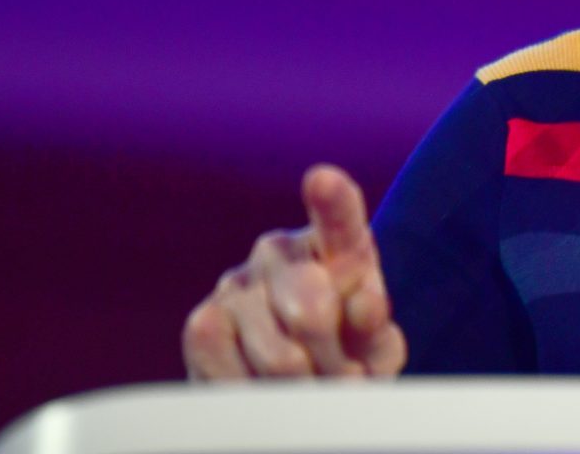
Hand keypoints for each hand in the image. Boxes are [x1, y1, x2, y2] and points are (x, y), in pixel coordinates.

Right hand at [182, 164, 407, 379]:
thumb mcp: (375, 345)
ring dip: (305, 391)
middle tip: (344, 379)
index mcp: (335, 244)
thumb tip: (366, 302)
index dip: (331, 200)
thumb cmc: (346, 357)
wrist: (295, 389)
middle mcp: (280, 251)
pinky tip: (269, 390)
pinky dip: (262, 399)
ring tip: (311, 388)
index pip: (338, 218)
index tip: (323, 181)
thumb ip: (376, 325)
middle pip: (312, 312)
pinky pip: (235, 375)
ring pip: (281, 358)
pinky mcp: (202, 325)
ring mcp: (235, 283)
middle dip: (336, 364)